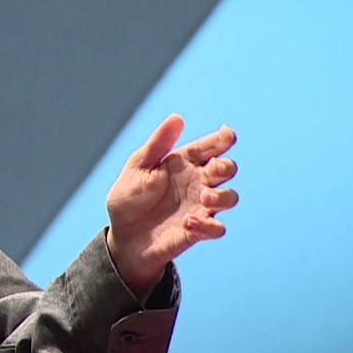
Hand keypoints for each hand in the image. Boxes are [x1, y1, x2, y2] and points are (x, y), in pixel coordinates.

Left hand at [106, 114, 237, 292]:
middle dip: (226, 166)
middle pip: (227, 169)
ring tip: (203, 197)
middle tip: (213, 169)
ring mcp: (199, 207)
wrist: (122, 235)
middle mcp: (196, 183)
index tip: (226, 135)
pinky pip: (218, 228)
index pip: (210, 147)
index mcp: (183, 163)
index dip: (222, 139)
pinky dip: (208, 225)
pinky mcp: (198, 231)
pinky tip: (187, 223)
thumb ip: (158, 144)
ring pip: (230, 197)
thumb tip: (177, 117)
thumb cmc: (129, 198)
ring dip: (222, 196)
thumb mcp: (138, 167)